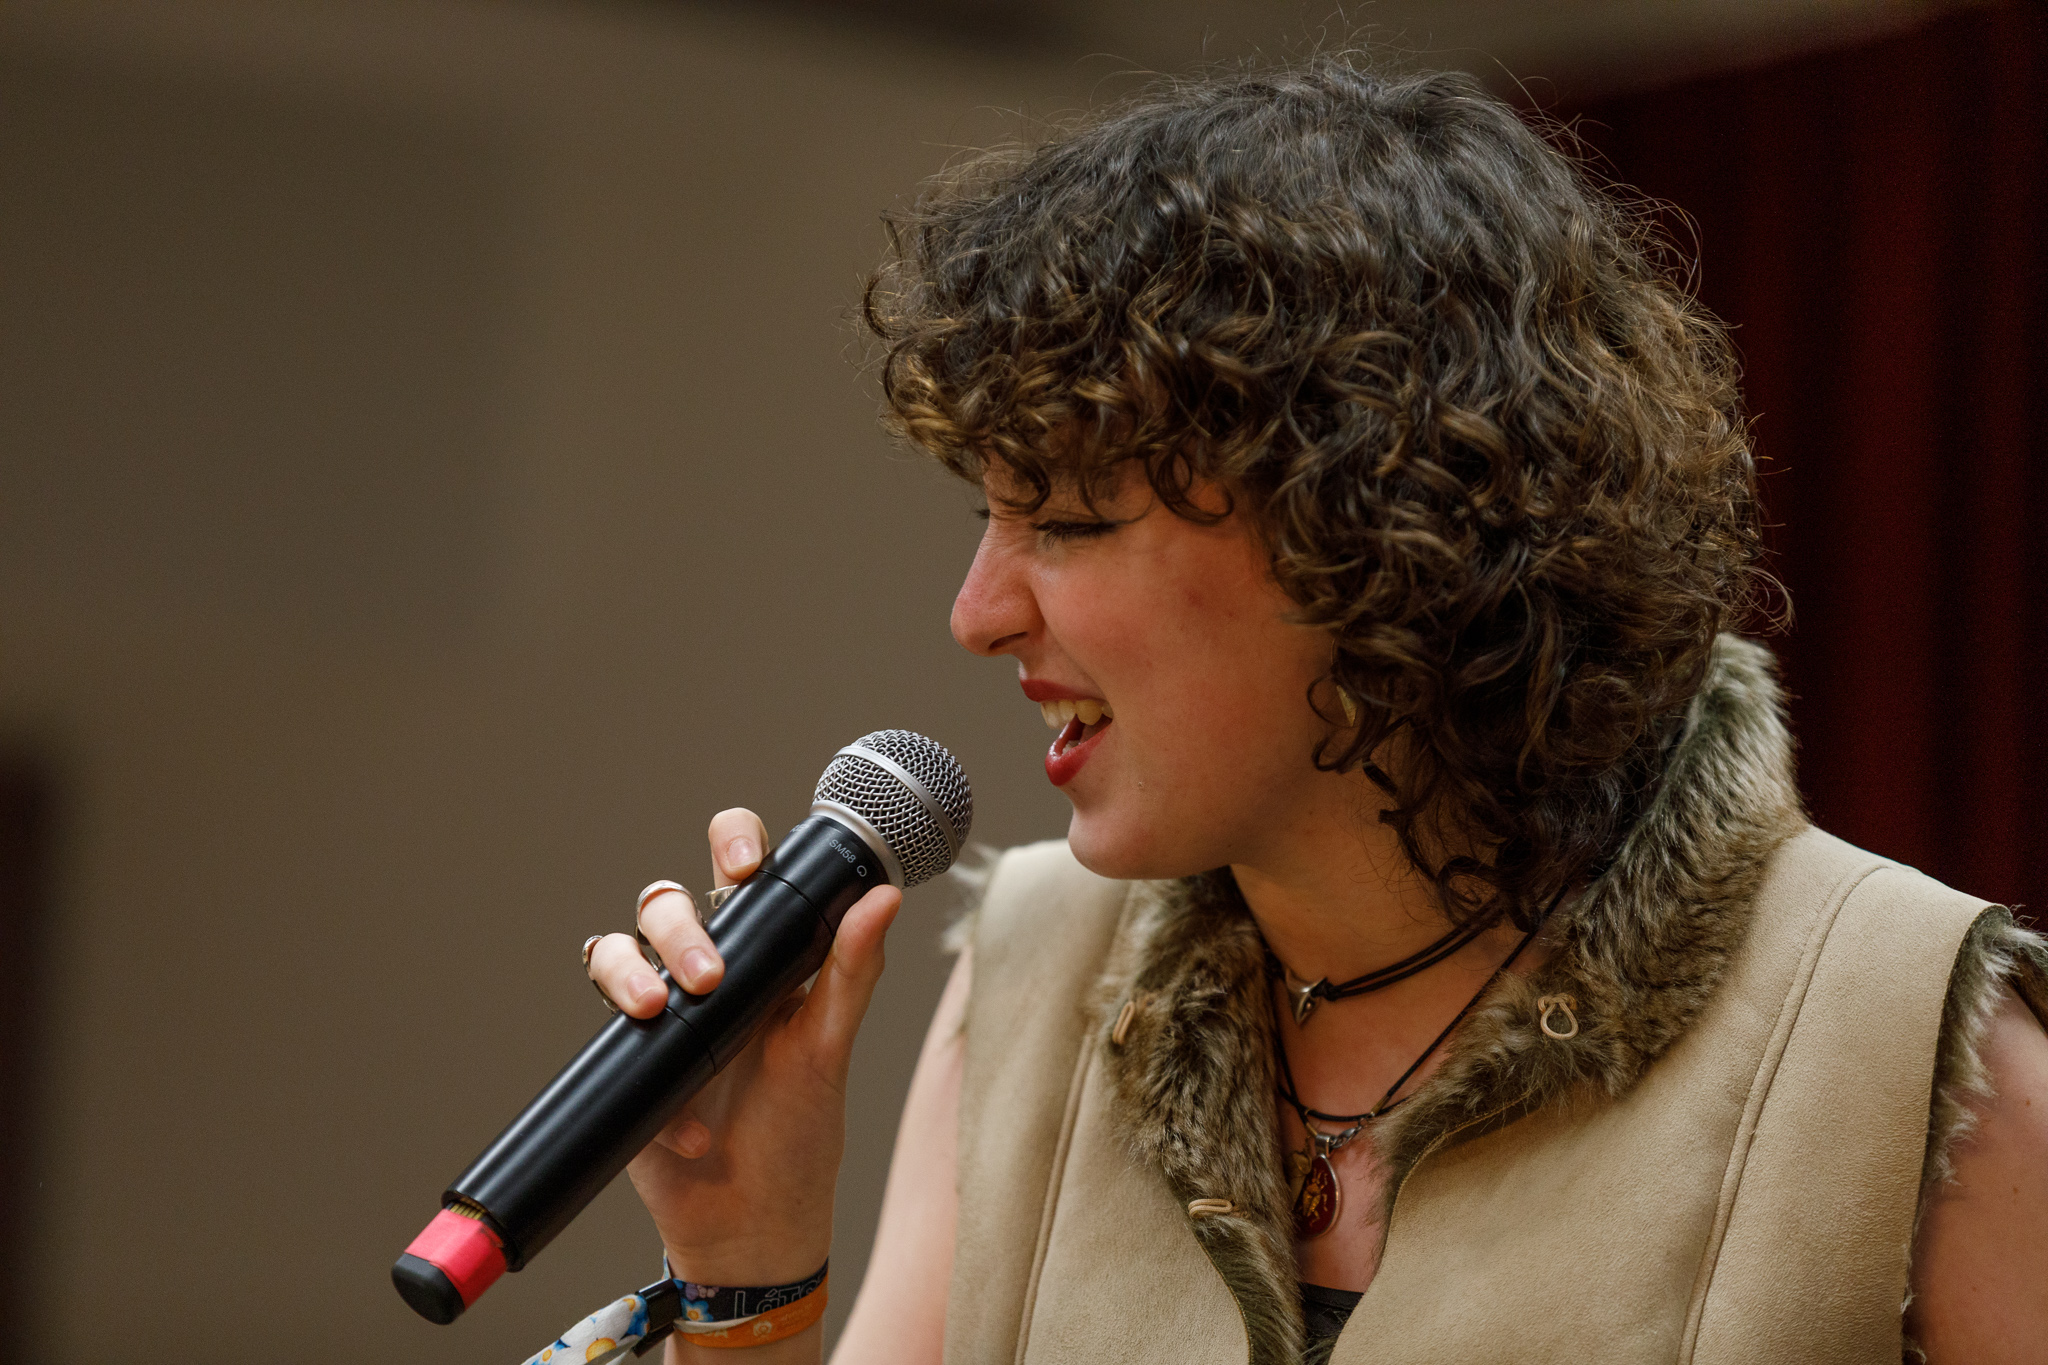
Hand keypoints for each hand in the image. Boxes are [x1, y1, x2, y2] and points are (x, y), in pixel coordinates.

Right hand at [585, 807, 901, 1287]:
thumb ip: (852, 971)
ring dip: (630, 969)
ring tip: (661, 1012)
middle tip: (710, 978)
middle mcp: (707, 973)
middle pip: (667, 902)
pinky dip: (639, 1060)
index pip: (741, 872)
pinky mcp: (624, 1059)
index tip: (741, 864)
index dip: (733, 843)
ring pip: (617, 948)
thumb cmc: (799, 1133)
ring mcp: (660, 1013)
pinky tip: (688, 1123)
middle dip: (680, 927)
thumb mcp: (829, 1049)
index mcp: (764, 956)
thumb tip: (885, 897)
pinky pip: (603, 1026)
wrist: (750, 1228)